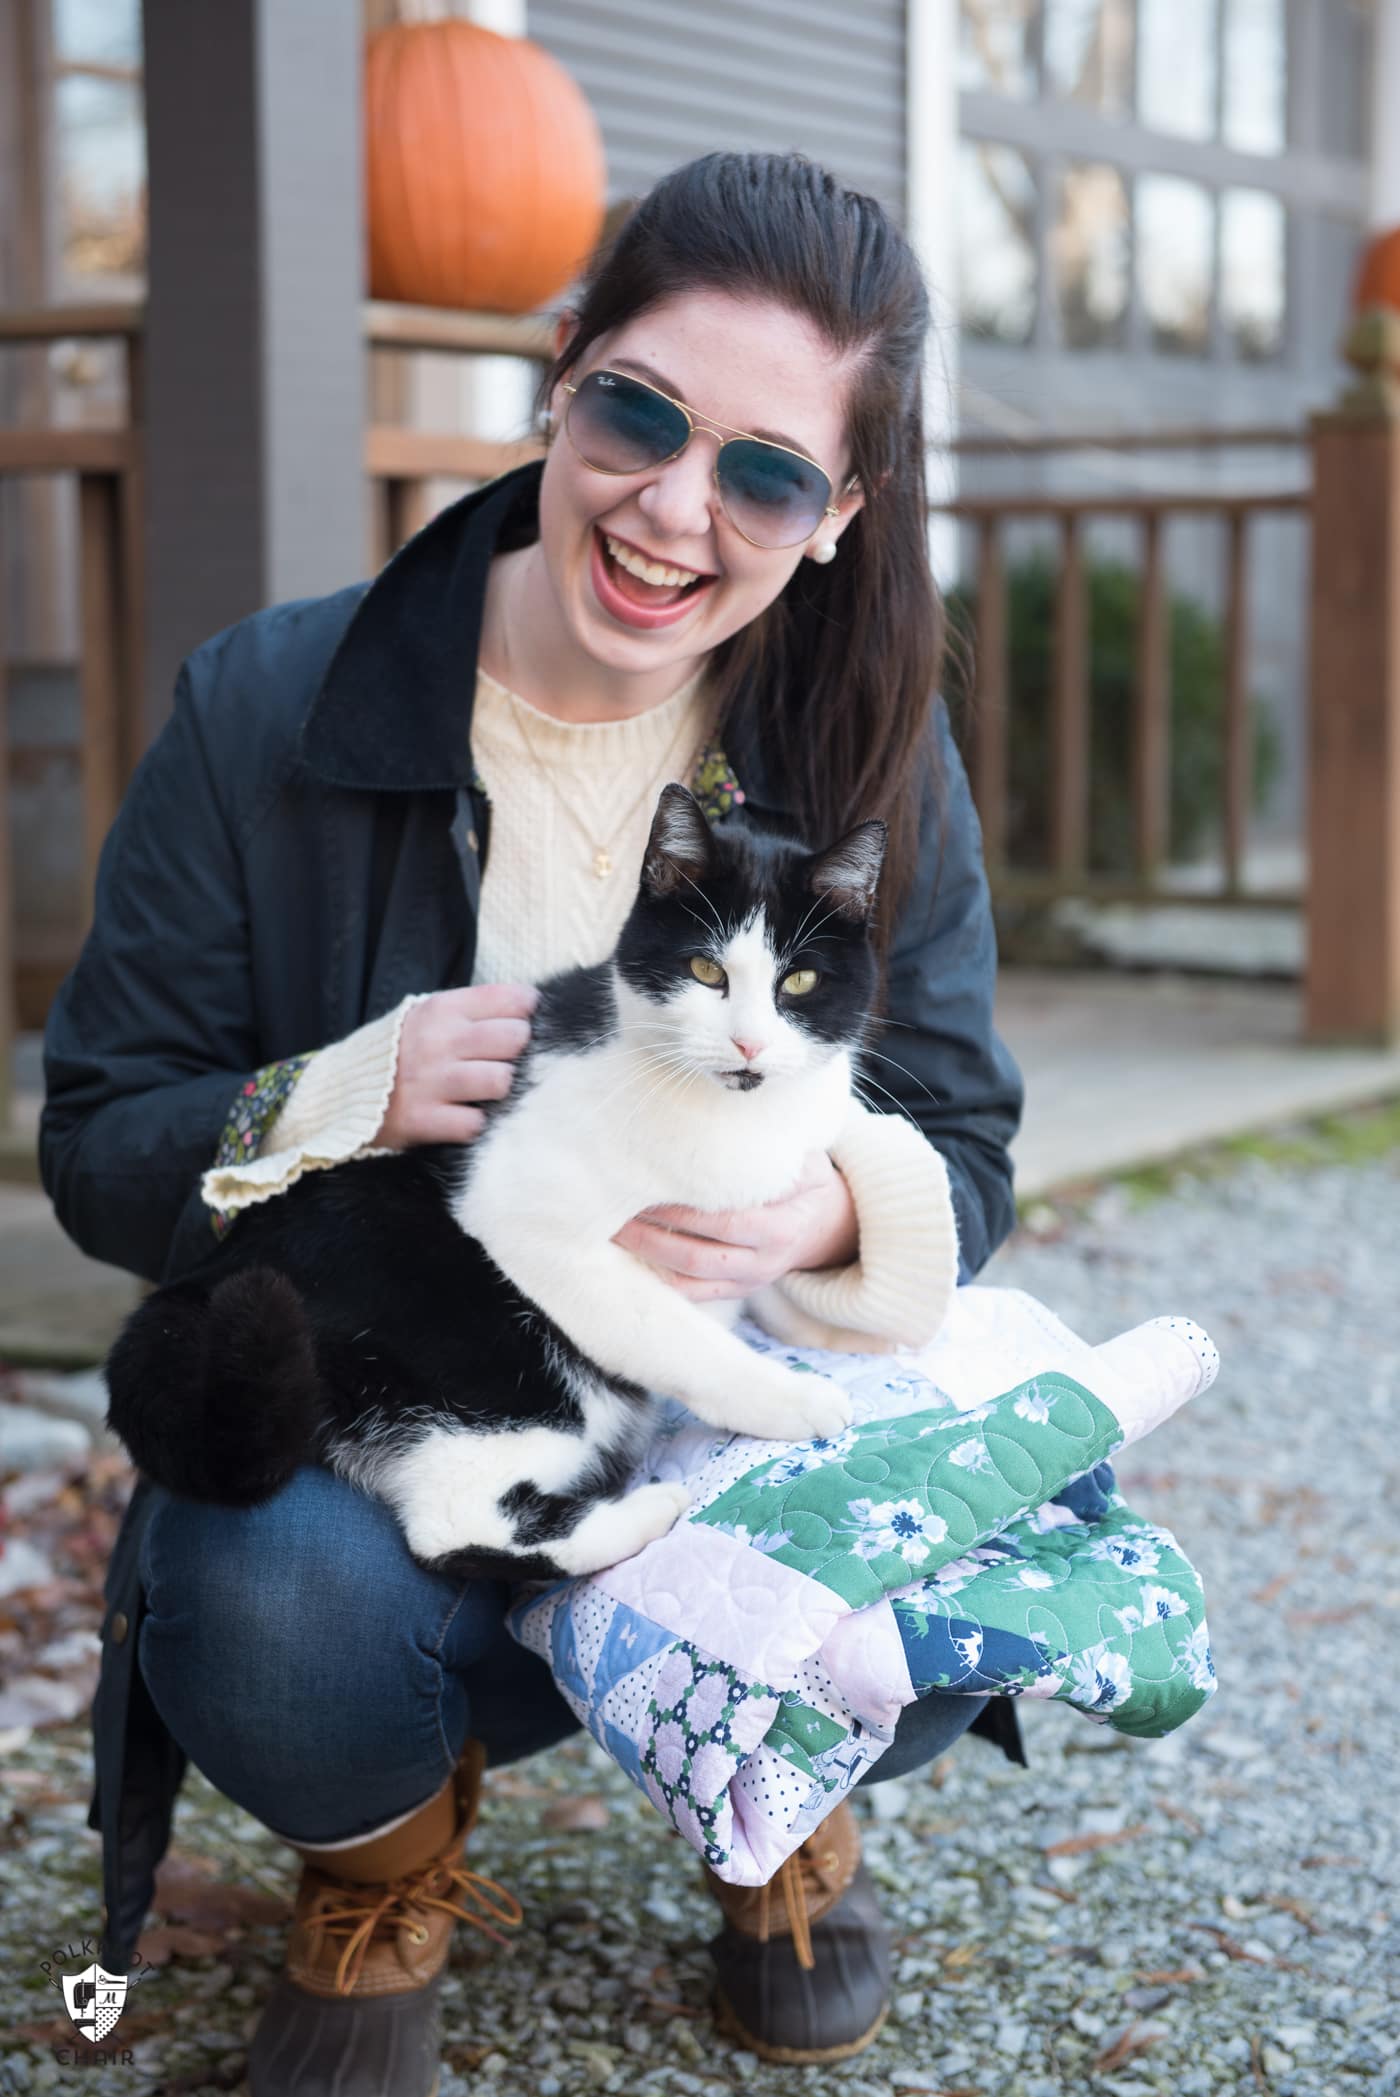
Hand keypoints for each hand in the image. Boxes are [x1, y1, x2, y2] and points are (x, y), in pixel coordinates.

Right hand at [374, 984, 537, 1147]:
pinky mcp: (422, 1120)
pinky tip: (463, 1114)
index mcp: (441, 1009)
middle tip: (502, 1058)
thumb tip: (528, 1007)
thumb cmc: (400, 1051)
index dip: (526, 1011)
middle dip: (517, 1049)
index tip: (522, 1019)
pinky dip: (473, 1122)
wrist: (341, 1091)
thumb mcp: (426, 1016)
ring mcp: (430, 1082)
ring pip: (500, 1080)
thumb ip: (471, 1010)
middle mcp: (437, 1042)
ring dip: (498, 1086)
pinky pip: (473, 1123)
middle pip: (514, 1038)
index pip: (511, 1000)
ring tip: (484, 1089)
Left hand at [613, 1150, 858, 1302]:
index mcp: (782, 1226)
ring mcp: (749, 1280)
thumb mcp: (807, 1161)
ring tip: (614, 1231)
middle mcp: (765, 1260)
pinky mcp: (735, 1291)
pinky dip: (659, 1279)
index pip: (727, 1220)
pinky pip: (692, 1294)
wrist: (829, 1227)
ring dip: (648, 1255)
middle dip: (654, 1233)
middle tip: (618, 1207)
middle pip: (699, 1253)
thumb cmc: (807, 1183)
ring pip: (690, 1277)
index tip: (650, 1185)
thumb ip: (775, 1151)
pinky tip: (629, 1258)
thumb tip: (735, 1121)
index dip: (685, 1209)